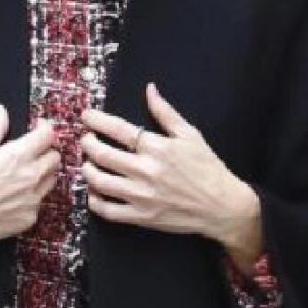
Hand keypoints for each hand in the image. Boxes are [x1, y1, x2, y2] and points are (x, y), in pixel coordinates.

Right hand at [0, 106, 59, 265]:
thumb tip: (1, 112)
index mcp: (18, 155)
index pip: (48, 135)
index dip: (45, 129)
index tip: (40, 129)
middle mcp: (31, 177)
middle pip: (55, 158)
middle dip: (46, 152)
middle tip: (33, 153)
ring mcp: (32, 199)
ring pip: (51, 180)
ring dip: (43, 174)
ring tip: (24, 176)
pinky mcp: (30, 218)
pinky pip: (39, 203)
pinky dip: (32, 198)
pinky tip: (15, 197)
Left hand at [81, 81, 263, 270]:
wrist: (221, 205)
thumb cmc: (207, 167)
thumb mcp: (190, 134)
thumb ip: (165, 112)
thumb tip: (149, 89)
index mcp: (157, 147)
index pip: (118, 129)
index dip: (97, 121)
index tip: (86, 116)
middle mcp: (146, 171)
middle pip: (103, 155)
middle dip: (88, 144)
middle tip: (86, 140)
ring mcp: (142, 196)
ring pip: (100, 183)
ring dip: (87, 171)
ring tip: (87, 164)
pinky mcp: (141, 217)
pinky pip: (108, 211)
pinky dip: (95, 202)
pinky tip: (94, 194)